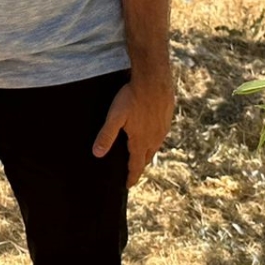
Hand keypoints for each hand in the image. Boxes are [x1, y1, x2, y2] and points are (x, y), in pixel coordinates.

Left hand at [92, 71, 174, 187]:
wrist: (154, 79)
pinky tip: (150, 131)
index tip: (128, 185)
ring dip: (147, 151)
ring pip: (155, 146)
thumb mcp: (115, 116)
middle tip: (133, 169)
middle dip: (139, 165)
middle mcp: (154, 139)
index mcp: (141, 142)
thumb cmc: (132, 97)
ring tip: (140, 152)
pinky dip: (154, 138)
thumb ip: (106, 135)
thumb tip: (97, 154)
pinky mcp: (167, 118)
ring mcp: (163, 128)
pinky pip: (160, 133)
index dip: (131, 177)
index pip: (136, 166)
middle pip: (146, 158)